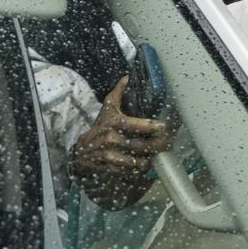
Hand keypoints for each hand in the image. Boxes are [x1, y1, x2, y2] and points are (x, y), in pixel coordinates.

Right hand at [71, 76, 172, 208]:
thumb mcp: (107, 108)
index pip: (133, 124)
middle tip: (166, 144)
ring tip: (155, 155)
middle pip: (138, 145)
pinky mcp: (109, 168)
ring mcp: (109, 154)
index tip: (163, 126)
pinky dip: (138, 169)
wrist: (81, 151)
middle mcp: (110, 138)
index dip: (149, 126)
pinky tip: (144, 164)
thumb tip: (127, 77)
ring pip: (135, 160)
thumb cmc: (100, 127)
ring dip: (147, 160)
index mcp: (113, 122)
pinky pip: (129, 171)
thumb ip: (118, 93)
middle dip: (155, 146)